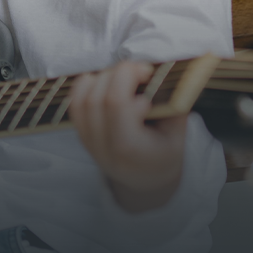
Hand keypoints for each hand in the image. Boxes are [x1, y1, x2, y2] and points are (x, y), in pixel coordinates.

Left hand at [70, 61, 186, 212]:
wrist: (144, 181)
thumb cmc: (163, 156)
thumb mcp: (178, 137)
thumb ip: (174, 107)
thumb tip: (167, 74)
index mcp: (129, 147)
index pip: (116, 105)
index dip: (127, 80)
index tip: (148, 75)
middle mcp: (103, 145)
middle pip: (97, 98)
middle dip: (117, 74)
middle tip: (139, 71)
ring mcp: (88, 141)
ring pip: (81, 99)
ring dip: (101, 78)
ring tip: (124, 77)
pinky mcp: (81, 134)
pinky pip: (74, 104)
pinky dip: (85, 86)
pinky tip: (104, 81)